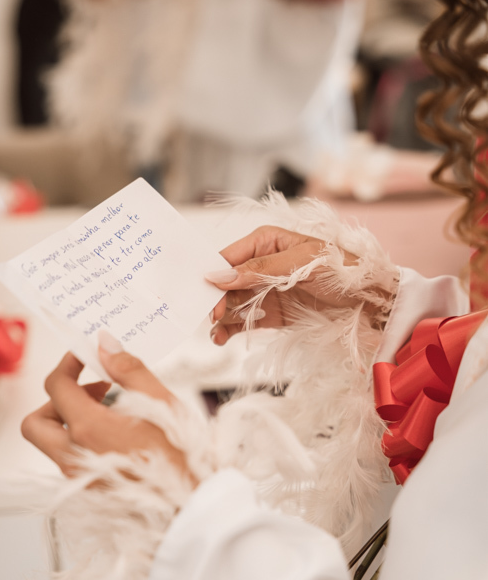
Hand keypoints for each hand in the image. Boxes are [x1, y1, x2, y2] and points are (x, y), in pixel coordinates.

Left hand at [21, 333, 191, 480]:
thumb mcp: (162, 404)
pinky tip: (115, 435)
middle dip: (56, 400)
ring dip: (68, 421)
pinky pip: (68, 461)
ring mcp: (79, 479)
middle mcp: (74, 458)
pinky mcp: (89, 492)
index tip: (84, 358)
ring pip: (51, 444)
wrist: (195, 509)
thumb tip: (104, 345)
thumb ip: (128, 370)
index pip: (55, 387)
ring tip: (110, 412)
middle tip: (91, 391)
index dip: (67, 365)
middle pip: (36, 422)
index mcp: (89, 430)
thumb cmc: (184, 459)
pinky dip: (80, 441)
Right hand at [205, 225, 390, 345]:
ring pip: (230, 303)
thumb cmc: (343, 271)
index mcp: (265, 242)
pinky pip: (243, 320)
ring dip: (219, 318)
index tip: (205, 292)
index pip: (229, 257)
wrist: (374, 303)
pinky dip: (230, 329)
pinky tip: (222, 337)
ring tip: (215, 333)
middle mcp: (260, 266)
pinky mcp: (270, 314)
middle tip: (213, 316)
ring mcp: (263, 292)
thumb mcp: (302, 264)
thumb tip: (219, 277)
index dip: (214, 274)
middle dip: (215, 299)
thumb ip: (260, 271)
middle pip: (225, 282)